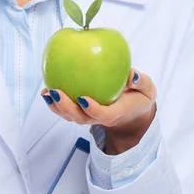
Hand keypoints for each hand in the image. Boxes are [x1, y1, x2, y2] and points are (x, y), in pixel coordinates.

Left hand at [41, 69, 156, 153]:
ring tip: (46, 92)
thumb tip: (130, 75)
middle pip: (80, 118)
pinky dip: (54, 102)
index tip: (83, 98)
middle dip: (66, 107)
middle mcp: (99, 117)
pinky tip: (46, 89)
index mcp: (116, 113)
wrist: (132, 113)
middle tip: (55, 92)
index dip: (92, 110)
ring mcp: (88, 116)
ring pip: (70, 116)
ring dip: (56, 106)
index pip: (103, 115)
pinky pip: (65, 110)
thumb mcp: (147, 89)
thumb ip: (141, 82)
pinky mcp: (80, 112)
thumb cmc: (138, 97)